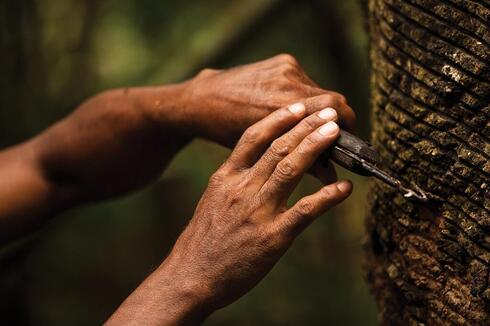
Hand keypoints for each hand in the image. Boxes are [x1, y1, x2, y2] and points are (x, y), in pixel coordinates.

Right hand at [108, 102, 352, 324]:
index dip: (278, 119)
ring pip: (291, 169)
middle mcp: (241, 189)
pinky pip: (305, 211)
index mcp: (225, 178)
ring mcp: (257, 212)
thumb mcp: (212, 201)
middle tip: (328, 113)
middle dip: (306, 126)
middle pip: (278, 148)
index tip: (298, 107)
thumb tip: (256, 168)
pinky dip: (327, 197)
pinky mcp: (273, 237)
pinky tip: (344, 188)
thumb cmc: (201, 241)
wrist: (189, 277)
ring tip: (335, 132)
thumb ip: (233, 182)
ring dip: (316, 147)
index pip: (253, 138)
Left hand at [181, 54, 355, 146]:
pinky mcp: (283, 60)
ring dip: (317, 110)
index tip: (344, 141)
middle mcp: (288, 83)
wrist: (204, 99)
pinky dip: (303, 97)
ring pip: (319, 91)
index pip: (337, 110)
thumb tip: (332, 177)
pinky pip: (305, 81)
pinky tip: (288, 108)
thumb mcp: (263, 151)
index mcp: (284, 106)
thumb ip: (301, 162)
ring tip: (304, 126)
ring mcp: (286, 68)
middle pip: (332, 100)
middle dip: (333, 120)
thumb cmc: (228, 131)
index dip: (346, 127)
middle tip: (330, 137)